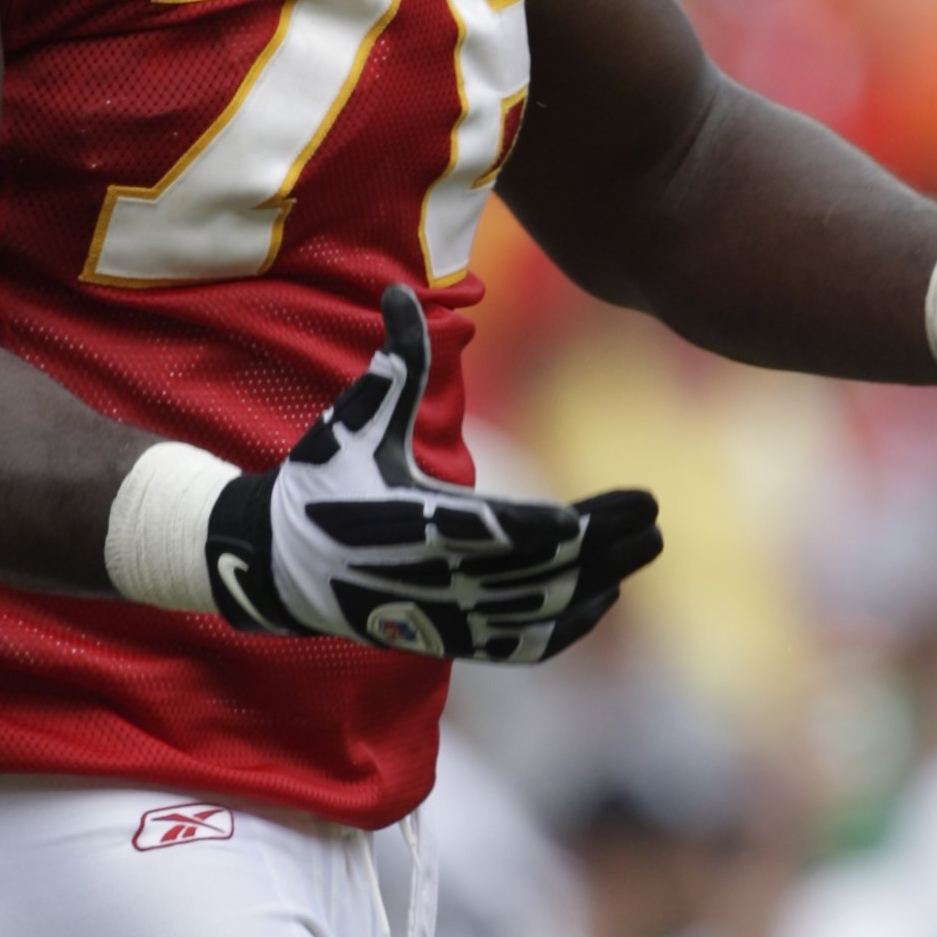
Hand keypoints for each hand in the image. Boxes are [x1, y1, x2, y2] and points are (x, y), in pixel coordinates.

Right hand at [209, 283, 660, 662]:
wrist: (281, 561)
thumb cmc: (324, 479)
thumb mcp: (356, 418)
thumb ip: (395, 360)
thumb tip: (399, 291)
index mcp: (419, 521)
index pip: (511, 533)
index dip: (571, 527)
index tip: (620, 508)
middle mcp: (439, 577)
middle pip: (544, 572)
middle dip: (606, 547)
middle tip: (655, 521)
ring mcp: (446, 615)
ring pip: (541, 610)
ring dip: (598, 583)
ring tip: (644, 550)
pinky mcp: (448, 638)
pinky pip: (520, 645)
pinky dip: (565, 629)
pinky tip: (602, 601)